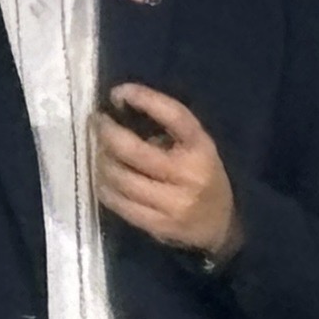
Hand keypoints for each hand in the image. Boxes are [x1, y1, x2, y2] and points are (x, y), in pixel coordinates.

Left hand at [94, 84, 240, 262]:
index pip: (174, 116)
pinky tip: (102, 178)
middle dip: (107, 133)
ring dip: (101, 161)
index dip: (145, 99)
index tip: (118, 92)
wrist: (220, 226)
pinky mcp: (158, 225)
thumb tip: (119, 114)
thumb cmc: (203, 176)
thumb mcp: (196, 148)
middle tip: (97, 122)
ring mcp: (173, 203)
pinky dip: (104, 187)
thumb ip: (166, 131)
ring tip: (98, 151)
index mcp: (201, 148)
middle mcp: (188, 175)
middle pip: (135, 151)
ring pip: (121, 178)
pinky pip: (120, 203)